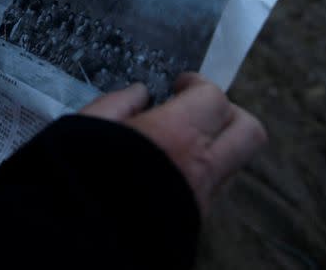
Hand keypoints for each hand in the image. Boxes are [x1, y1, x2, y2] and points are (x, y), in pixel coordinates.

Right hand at [79, 73, 266, 215]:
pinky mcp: (194, 224)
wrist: (77, 241)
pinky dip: (200, 174)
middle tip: (196, 111)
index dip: (198, 85)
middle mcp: (200, 168)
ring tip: (179, 145)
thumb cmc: (77, 176)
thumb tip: (141, 94)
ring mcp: (201, 200)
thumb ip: (119, 103)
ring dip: (215, 147)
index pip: (215, 98)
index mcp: (176, 134)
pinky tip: (169, 173)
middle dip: (228, 114)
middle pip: (248, 132)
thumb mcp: (87, 125)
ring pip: (233, 164)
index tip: (178, 85)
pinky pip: (213, 190)